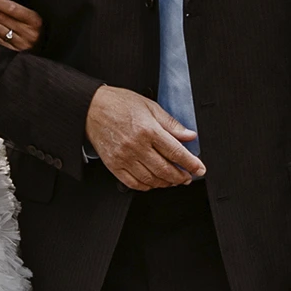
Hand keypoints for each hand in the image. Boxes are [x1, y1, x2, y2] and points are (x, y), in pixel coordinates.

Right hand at [85, 85, 203, 190]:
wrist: (91, 108)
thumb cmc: (119, 104)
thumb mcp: (150, 107)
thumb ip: (171, 124)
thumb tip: (190, 136)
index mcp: (148, 130)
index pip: (176, 152)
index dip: (191, 163)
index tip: (199, 169)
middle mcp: (137, 146)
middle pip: (165, 170)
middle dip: (181, 177)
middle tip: (188, 177)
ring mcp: (124, 158)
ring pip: (151, 179)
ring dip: (166, 183)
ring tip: (173, 180)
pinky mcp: (114, 165)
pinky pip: (133, 183)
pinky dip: (147, 186)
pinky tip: (153, 182)